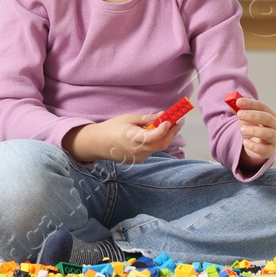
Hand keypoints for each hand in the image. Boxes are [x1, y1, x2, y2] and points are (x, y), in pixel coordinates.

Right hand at [64, 111, 180, 164]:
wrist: (98, 143)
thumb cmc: (112, 128)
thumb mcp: (129, 118)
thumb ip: (147, 119)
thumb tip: (162, 115)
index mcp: (135, 139)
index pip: (155, 136)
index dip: (166, 128)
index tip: (171, 120)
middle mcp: (139, 151)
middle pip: (162, 144)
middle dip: (172, 133)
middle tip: (178, 122)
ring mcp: (139, 158)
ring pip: (157, 148)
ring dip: (164, 137)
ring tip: (165, 125)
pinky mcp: (138, 160)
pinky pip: (150, 151)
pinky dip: (155, 142)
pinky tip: (152, 134)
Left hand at [235, 97, 275, 169]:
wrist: (254, 145)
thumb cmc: (252, 127)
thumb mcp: (245, 118)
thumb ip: (239, 110)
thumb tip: (230, 104)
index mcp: (270, 114)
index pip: (263, 106)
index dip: (251, 103)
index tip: (238, 102)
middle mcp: (274, 126)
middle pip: (268, 118)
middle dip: (253, 115)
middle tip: (239, 115)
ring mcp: (273, 139)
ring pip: (269, 133)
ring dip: (254, 130)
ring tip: (242, 130)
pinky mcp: (269, 151)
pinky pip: (264, 149)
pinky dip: (254, 146)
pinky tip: (245, 142)